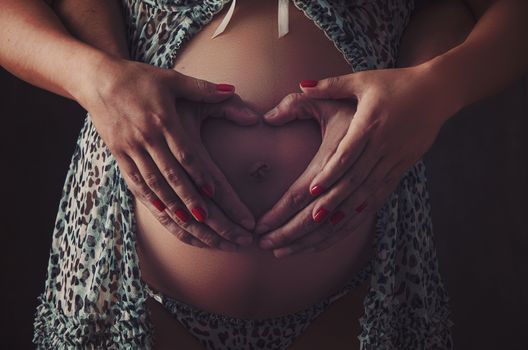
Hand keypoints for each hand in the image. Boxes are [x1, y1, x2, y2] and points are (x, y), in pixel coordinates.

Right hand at [79, 57, 257, 250]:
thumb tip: (231, 89)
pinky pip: (134, 181)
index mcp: (163, 120)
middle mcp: (146, 137)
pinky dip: (149, 197)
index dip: (199, 174)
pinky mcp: (118, 154)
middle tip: (208, 220)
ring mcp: (130, 148)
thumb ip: (202, 88)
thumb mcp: (172, 79)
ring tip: (189, 223)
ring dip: (172, 205)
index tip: (213, 193)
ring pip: (153, 183)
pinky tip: (161, 211)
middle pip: (171, 175)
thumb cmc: (140, 79)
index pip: (185, 154)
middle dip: (190, 199)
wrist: (98, 79)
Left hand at [256, 65, 455, 257]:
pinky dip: (361, 212)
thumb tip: (301, 84)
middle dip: (327, 205)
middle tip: (305, 222)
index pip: (347, 154)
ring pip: (364, 196)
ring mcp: (394, 161)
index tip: (311, 190)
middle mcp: (382, 147)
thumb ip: (330, 85)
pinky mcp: (401, 169)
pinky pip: (379, 196)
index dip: (330, 173)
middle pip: (352, 182)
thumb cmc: (396, 84)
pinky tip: (343, 227)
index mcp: (370, 124)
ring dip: (340, 217)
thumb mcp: (362, 81)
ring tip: (316, 235)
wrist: (438, 91)